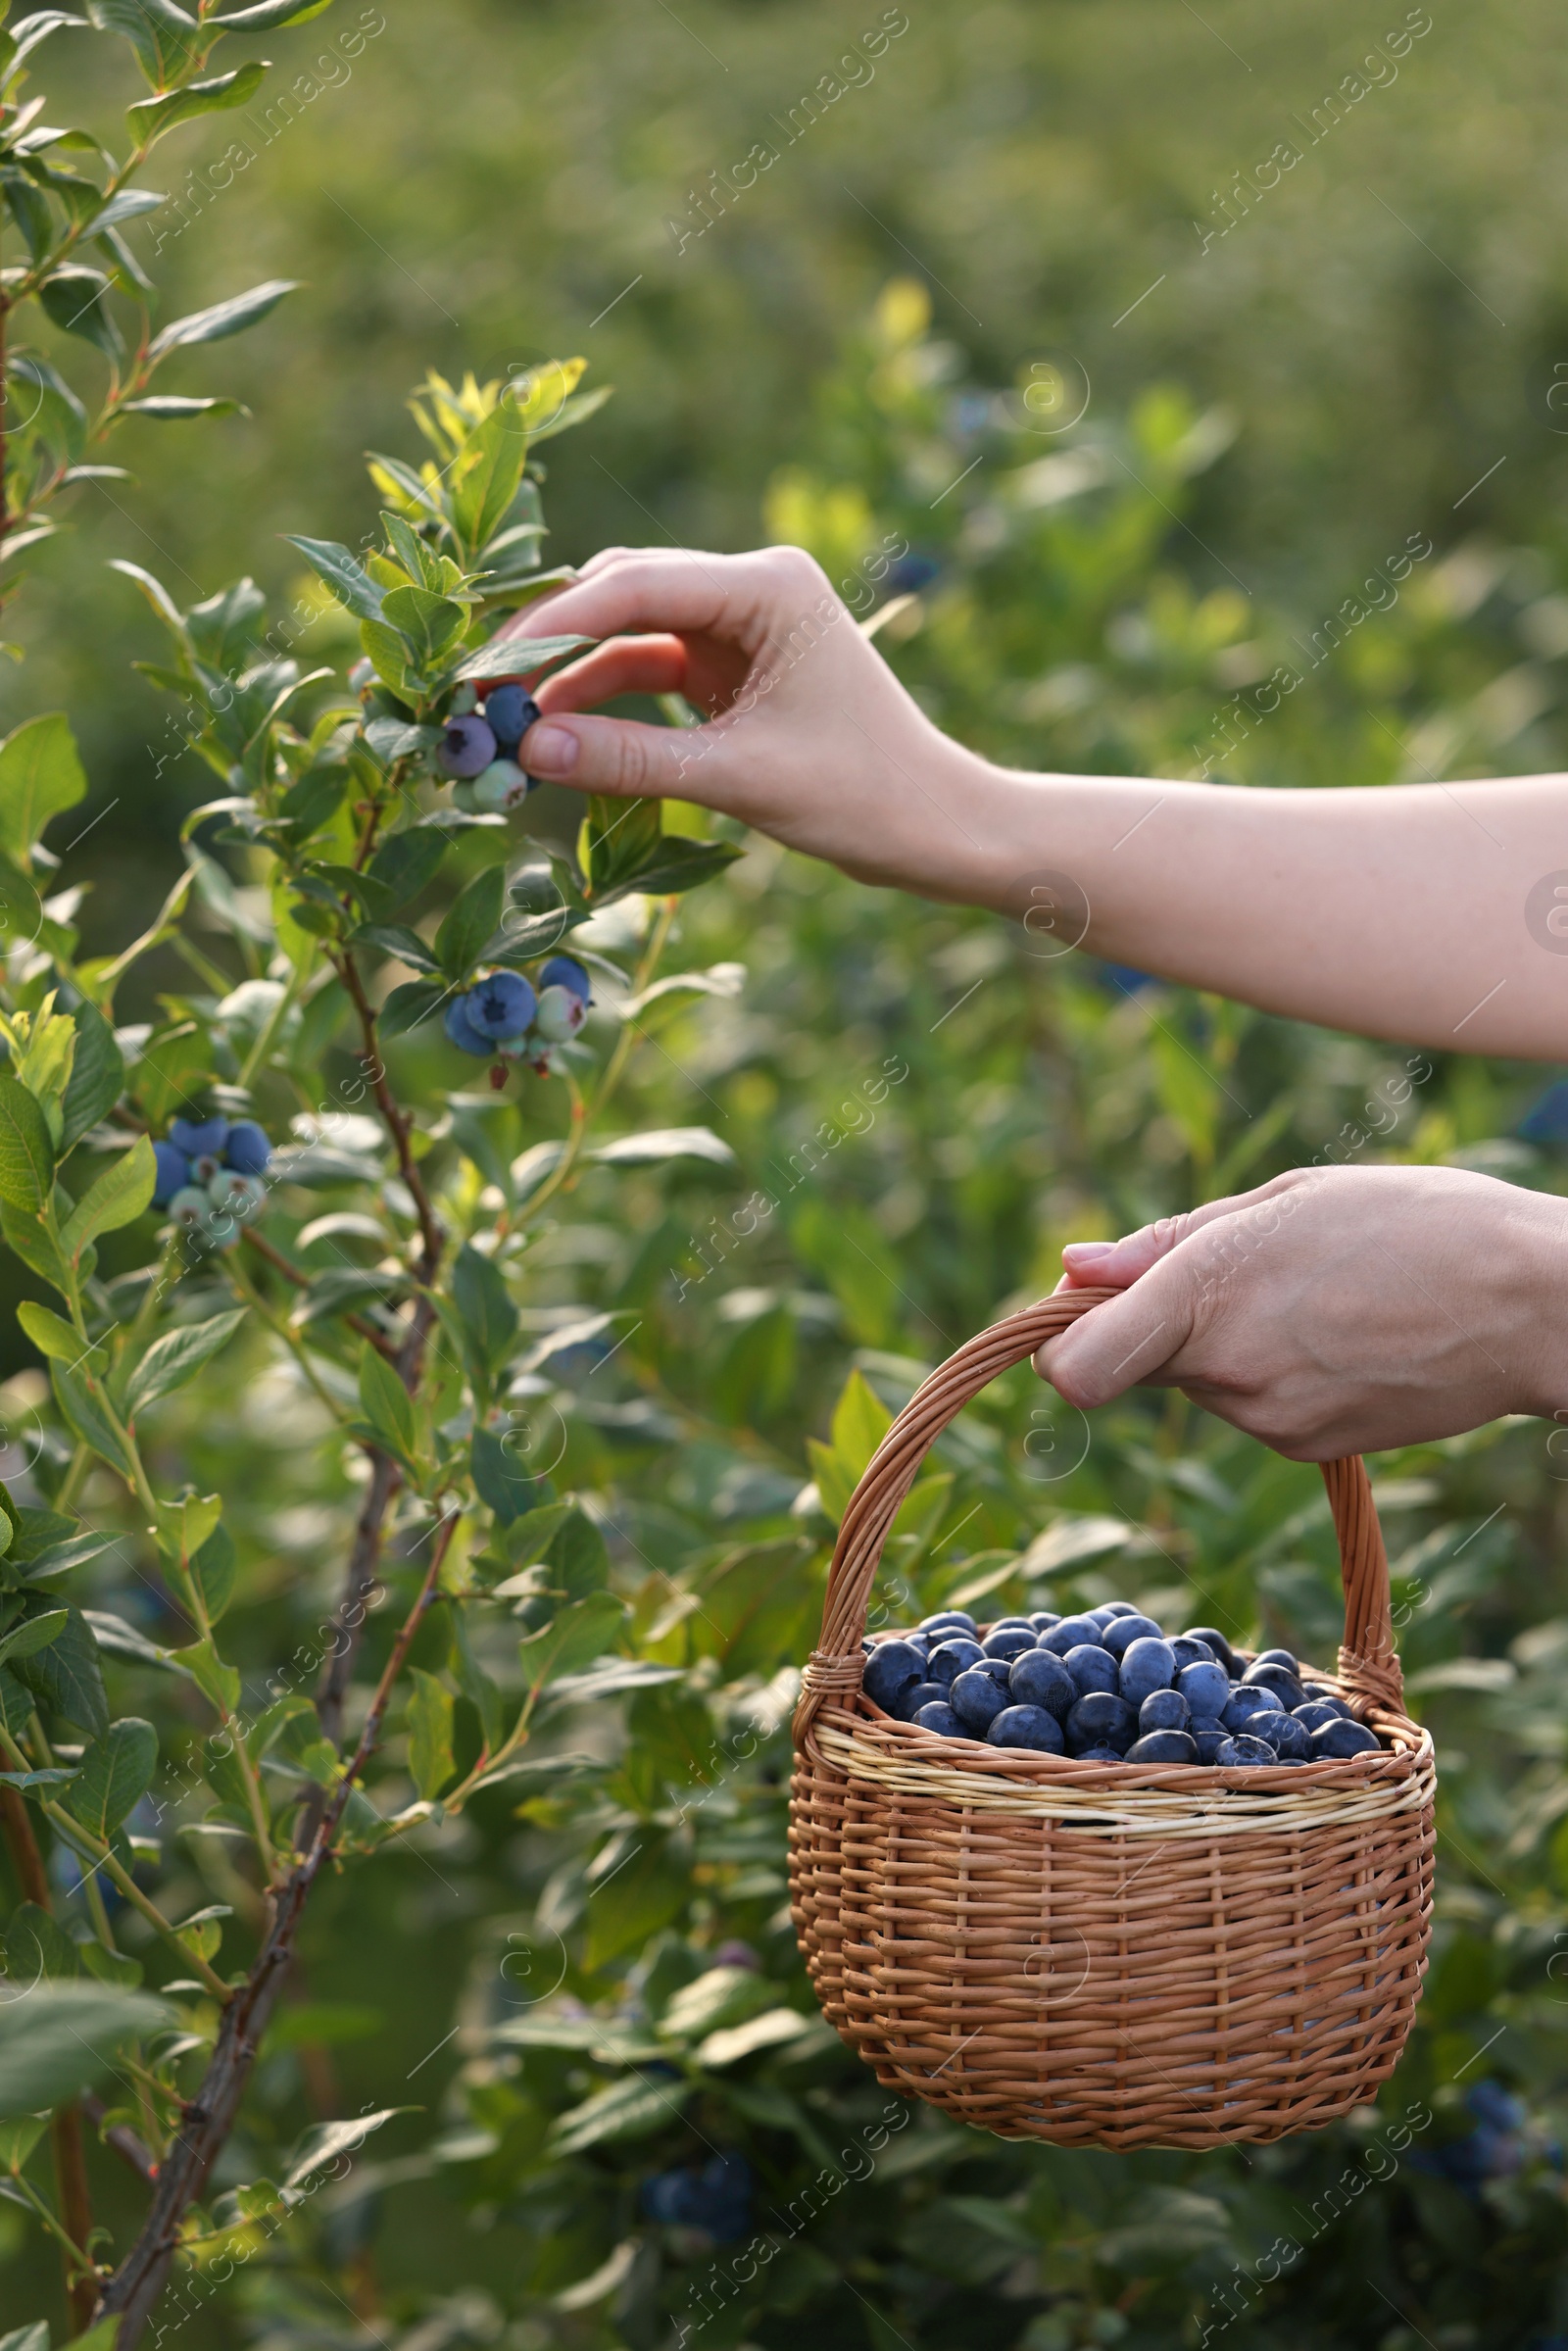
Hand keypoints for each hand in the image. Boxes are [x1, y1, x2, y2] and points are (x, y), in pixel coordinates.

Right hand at [497, 545, 1010, 899]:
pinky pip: (650, 666)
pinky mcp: (733, 663)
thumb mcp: (736, 778)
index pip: (635, 585)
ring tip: (506, 724)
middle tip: (479, 693)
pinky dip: (604, 697)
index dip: (552, 625)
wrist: (933, 826)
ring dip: (570, 674)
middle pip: (622, 593)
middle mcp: (753, 585)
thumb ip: (628, 759)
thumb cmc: (860, 796)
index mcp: (769, 586)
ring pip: (628, 630)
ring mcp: (741, 622)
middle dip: (550, 643)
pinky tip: (556, 735)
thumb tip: (527, 751)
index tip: (486, 667)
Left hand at [1033, 1165, 1567, 1458]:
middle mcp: (1225, 1369)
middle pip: (1135, 1362)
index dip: (1061, 1338)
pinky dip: (1274, 1373)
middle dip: (1159, 1322)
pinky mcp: (1306, 1446)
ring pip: (1198, 1382)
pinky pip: (1252, 1407)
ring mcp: (1267, 1419)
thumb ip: (1164, 1241)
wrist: (1533, 1304)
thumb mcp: (1283, 1198)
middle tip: (1244, 1271)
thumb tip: (1072, 1267)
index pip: (1072, 1364)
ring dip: (1226, 1343)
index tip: (1082, 1307)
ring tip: (1315, 1294)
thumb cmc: (1412, 1222)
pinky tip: (1341, 1334)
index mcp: (1205, 1290)